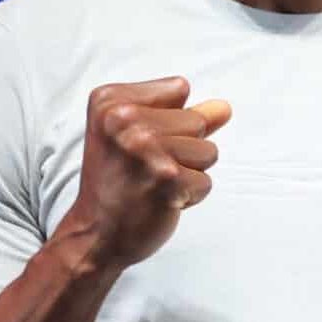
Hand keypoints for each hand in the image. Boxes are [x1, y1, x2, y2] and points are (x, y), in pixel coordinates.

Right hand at [54, 78, 229, 271]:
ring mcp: (146, 149)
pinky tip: (160, 201)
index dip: (170, 120)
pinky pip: (206, 181)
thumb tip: (224, 107)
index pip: (179, 88)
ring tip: (154, 183)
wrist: (96, 234)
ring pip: (208, 150)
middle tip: (146, 168)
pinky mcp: (166, 179)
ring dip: (189, 172)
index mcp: (110, 100)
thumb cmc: (118, 183)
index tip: (138, 144)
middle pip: (197, 121)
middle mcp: (124, 120)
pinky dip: (190, 196)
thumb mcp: (136, 135)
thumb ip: (182, 114)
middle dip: (183, 148)